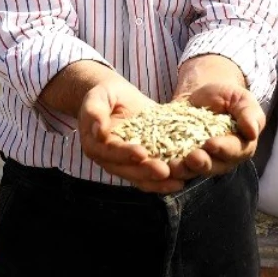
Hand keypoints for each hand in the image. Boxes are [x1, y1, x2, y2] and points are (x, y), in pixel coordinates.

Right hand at [79, 77, 181, 193]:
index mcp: (95, 145)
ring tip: (178, 181)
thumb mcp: (96, 98)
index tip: (141, 153)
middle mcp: (110, 160)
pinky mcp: (143, 162)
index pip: (110, 152)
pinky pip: (153, 175)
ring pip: (142, 178)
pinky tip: (182, 181)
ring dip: (159, 182)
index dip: (125, 154)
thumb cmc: (104, 95)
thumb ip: (94, 112)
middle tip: (164, 171)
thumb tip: (98, 131)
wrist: (116, 96)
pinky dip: (167, 180)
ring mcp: (127, 164)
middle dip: (147, 171)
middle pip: (128, 170)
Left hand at [168, 62, 265, 180]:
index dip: (224, 149)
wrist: (201, 94)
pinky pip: (176, 166)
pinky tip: (159, 163)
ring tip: (173, 165)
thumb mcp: (240, 99)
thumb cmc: (226, 96)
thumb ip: (248, 114)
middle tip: (192, 158)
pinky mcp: (182, 159)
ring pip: (194, 171)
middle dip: (203, 163)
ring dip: (184, 170)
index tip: (211, 143)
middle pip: (214, 166)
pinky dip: (168, 166)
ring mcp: (202, 161)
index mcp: (241, 146)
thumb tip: (253, 131)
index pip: (235, 151)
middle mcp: (223, 159)